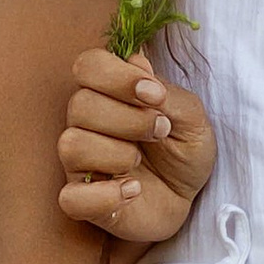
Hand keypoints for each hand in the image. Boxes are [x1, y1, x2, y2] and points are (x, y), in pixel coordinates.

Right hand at [56, 48, 216, 252]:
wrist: (187, 199)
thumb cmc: (183, 153)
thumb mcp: (192, 119)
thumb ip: (167, 93)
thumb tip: (136, 62)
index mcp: (108, 95)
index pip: (88, 66)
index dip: (117, 76)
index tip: (155, 95)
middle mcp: (86, 125)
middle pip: (79, 104)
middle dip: (127, 118)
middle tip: (160, 131)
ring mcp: (80, 164)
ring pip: (71, 145)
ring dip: (115, 153)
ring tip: (140, 162)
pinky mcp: (83, 201)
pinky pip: (71, 198)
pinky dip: (105, 195)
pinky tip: (133, 191)